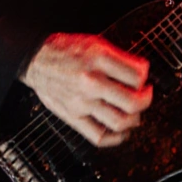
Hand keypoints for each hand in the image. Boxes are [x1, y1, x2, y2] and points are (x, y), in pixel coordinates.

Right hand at [19, 33, 152, 147]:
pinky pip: (99, 137)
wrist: (35, 59)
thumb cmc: (65, 50)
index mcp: (97, 60)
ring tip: (133, 112)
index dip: (145, 76)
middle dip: (146, 100)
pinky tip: (121, 130)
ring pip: (120, 122)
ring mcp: (81, 103)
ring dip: (134, 119)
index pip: (137, 75)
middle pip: (132, 102)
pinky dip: (116, 138)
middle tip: (145, 95)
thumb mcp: (95, 43)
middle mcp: (90, 82)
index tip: (143, 76)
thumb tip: (142, 72)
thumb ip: (120, 58)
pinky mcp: (73, 117)